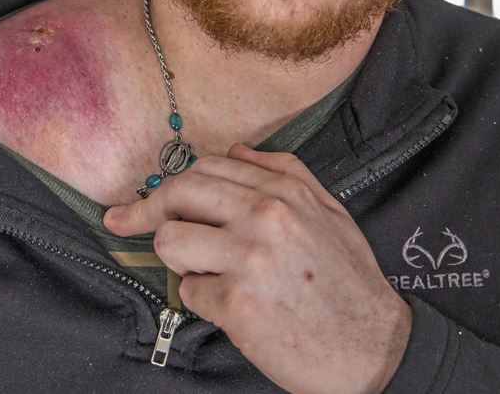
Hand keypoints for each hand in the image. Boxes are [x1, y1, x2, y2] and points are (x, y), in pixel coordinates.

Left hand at [104, 144, 409, 393]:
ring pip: (171, 241)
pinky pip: (189, 293)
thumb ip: (284, 173)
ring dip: (181, 261)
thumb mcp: (329, 212)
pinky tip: (235, 309)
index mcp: (283, 191)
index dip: (170, 179)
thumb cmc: (350, 283)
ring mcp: (248, 258)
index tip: (145, 194)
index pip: (206, 166)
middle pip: (177, 193)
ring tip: (211, 275)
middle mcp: (264, 216)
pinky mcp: (236, 303)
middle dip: (145, 209)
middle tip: (124, 221)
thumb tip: (237, 150)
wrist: (375, 350)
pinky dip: (204, 302)